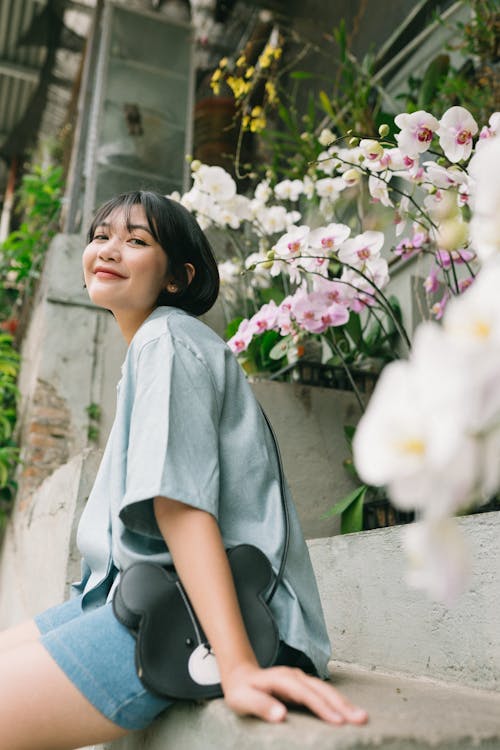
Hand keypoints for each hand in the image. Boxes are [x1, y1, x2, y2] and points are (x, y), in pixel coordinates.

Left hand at [221, 662, 367, 725]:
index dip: (322, 707)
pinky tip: (348, 712)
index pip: (305, 694)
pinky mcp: (304, 686)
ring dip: (344, 703)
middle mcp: (294, 676)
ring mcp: (300, 679)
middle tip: (361, 719)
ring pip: (326, 690)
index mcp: (281, 679)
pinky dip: (337, 702)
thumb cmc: (241, 691)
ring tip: (361, 717)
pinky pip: (323, 693)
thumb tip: (280, 715)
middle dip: (342, 704)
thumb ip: (260, 706)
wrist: (240, 675)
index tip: (338, 721)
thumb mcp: (242, 700)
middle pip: (321, 689)